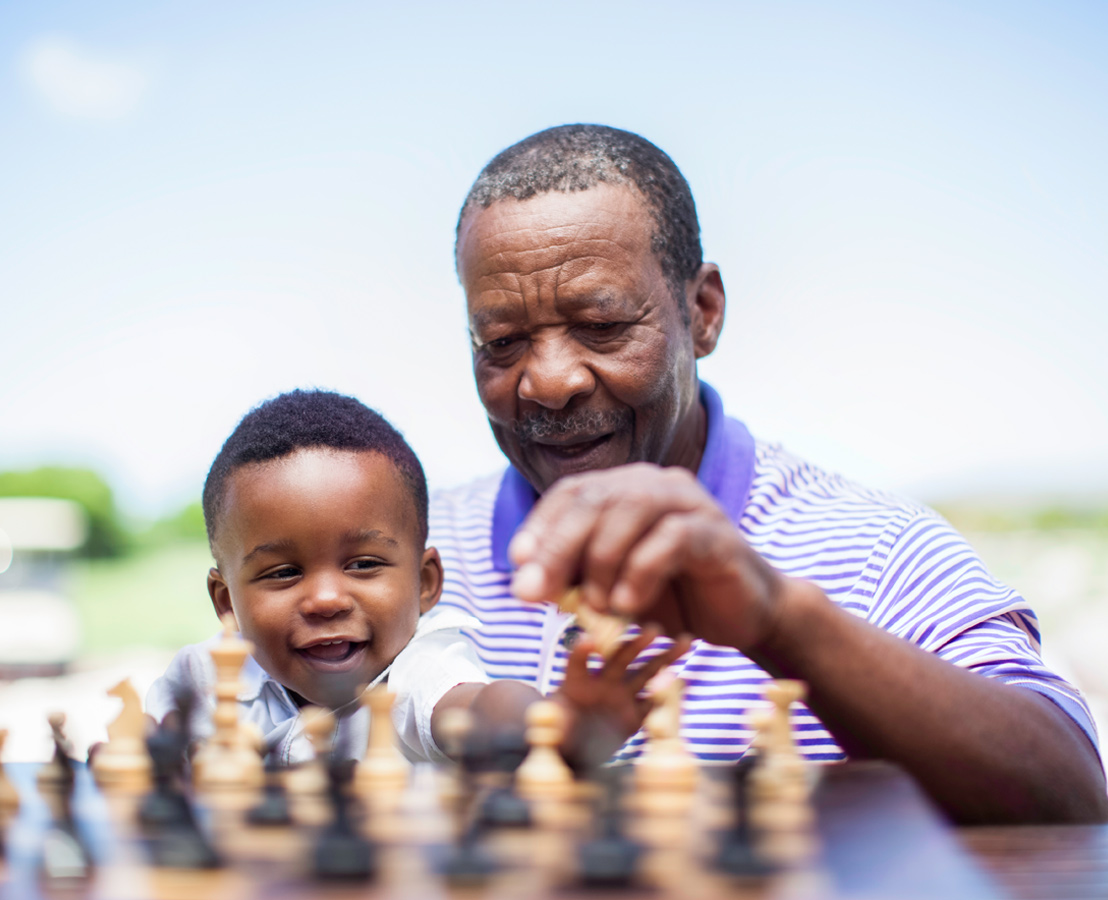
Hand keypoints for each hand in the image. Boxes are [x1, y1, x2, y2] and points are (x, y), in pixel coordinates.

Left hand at [509, 464, 786, 653]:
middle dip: (558, 546)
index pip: (573, 492)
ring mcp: (689, 503)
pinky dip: (641, 572)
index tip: (516, 563)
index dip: (540, 525)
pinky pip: (671, 539)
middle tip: (534, 592)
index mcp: (628, 489)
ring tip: (594, 606)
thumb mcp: (613, 589)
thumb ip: (576, 580)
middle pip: (596, 498)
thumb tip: (526, 583)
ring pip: (631, 510)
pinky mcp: (716, 532)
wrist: (744, 614)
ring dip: (601, 561)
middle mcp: (657, 485)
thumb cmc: (674, 598)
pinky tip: (627, 604)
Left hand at [555, 624, 690, 767]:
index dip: (582, 651)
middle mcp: (602, 683)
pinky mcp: (634, 716)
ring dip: (664, 657)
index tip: (590, 640)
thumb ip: (549, 721)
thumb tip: (542, 716)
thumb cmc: (556, 734)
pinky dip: (669, 693)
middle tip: (653, 630)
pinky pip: (655, 703)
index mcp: (576, 683)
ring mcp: (621, 697)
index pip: (577, 662)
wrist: (574, 751)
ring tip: (685, 640)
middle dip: (636, 644)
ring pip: (645, 673)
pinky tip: (686, 677)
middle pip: (620, 658)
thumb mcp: (549, 727)